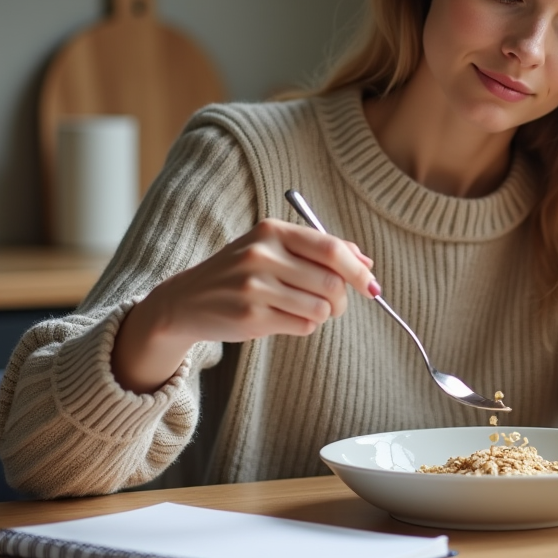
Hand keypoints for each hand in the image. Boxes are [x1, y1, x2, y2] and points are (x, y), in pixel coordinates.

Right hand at [112, 219, 378, 392]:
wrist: (185, 301)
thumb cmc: (240, 273)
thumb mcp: (272, 248)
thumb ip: (318, 250)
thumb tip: (366, 261)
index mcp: (272, 231)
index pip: (331, 249)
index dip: (359, 270)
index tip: (372, 285)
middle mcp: (262, 255)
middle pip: (331, 282)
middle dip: (342, 298)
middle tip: (334, 304)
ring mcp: (254, 287)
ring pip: (320, 308)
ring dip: (321, 314)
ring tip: (301, 309)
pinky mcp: (250, 317)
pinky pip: (303, 326)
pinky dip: (304, 326)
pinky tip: (283, 318)